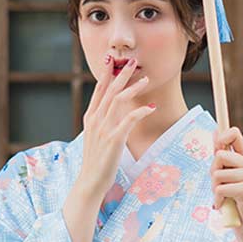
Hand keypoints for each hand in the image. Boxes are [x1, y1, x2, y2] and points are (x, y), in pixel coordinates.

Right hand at [78, 55, 155, 197]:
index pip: (98, 90)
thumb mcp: (95, 138)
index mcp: (90, 118)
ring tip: (145, 80)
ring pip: (119, 100)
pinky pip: (129, 119)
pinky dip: (141, 111)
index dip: (106, 74)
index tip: (112, 60)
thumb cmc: (96, 162)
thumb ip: (102, 123)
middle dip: (121, 74)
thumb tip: (111, 113)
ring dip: (133, 88)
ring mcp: (104, 129)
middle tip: (132, 61)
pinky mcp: (114, 139)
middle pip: (110, 90)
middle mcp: (96, 120)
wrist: (90, 181)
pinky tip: (151, 107)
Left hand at [210, 126, 242, 240]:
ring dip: (215, 189)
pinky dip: (217, 200)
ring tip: (224, 197)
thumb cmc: (232, 200)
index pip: (234, 133)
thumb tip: (215, 131)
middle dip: (213, 172)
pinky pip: (220, 189)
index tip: (216, 148)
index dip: (221, 136)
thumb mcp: (225, 176)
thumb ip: (222, 156)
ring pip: (217, 174)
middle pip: (219, 155)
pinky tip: (225, 204)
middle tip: (220, 185)